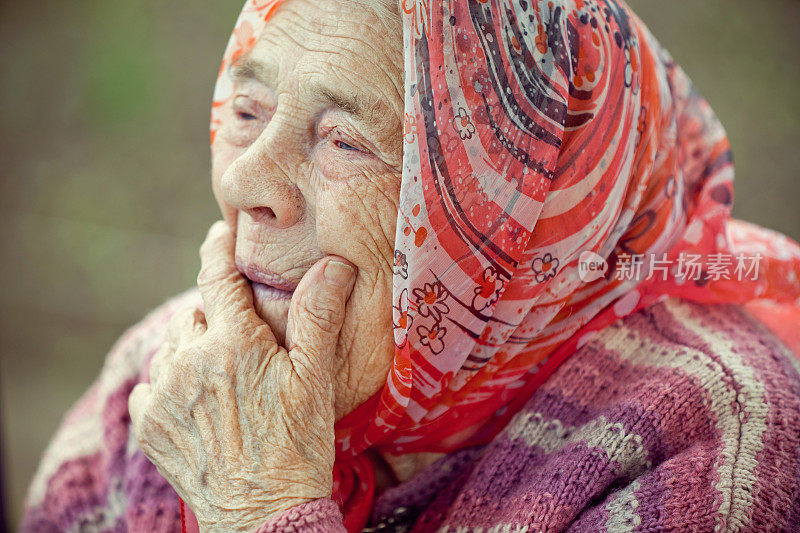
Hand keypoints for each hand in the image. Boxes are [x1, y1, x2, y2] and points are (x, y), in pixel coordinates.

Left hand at [128, 221, 356, 531]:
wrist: (265, 513)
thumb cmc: (298, 446)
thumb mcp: (316, 380)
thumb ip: (319, 316)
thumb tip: (333, 264)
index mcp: (234, 344)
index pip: (217, 276)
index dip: (217, 247)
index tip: (219, 232)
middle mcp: (190, 361)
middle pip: (197, 313)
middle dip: (218, 315)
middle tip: (246, 337)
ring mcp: (165, 394)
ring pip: (172, 346)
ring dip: (193, 347)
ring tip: (223, 371)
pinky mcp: (149, 425)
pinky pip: (151, 383)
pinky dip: (170, 382)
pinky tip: (197, 400)